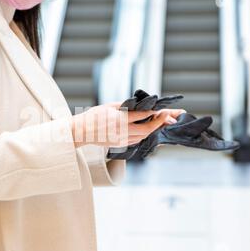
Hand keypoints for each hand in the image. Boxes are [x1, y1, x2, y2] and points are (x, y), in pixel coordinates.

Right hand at [71, 103, 185, 147]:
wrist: (81, 132)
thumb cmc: (93, 116)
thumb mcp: (109, 106)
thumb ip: (125, 106)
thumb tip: (140, 105)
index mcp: (118, 119)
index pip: (142, 115)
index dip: (155, 113)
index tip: (163, 110)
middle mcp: (121, 131)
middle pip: (146, 129)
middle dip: (159, 124)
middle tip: (168, 118)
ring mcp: (121, 140)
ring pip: (143, 136)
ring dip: (153, 130)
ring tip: (161, 123)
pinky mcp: (120, 145)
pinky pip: (136, 140)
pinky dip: (144, 134)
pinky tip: (148, 129)